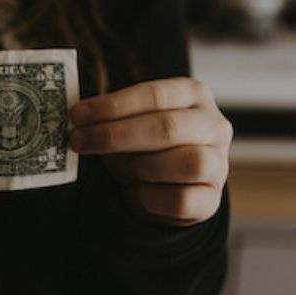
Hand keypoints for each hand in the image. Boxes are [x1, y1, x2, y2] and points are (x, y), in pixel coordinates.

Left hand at [69, 78, 231, 226]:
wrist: (165, 187)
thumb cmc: (142, 146)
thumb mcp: (128, 123)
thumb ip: (110, 117)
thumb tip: (77, 118)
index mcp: (193, 95)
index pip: (155, 94)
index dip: (113, 105)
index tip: (77, 115)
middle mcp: (213, 126)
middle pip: (168, 127)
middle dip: (115, 135)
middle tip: (79, 141)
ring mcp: (218, 164)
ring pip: (187, 163)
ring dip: (139, 166)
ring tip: (116, 169)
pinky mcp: (212, 200)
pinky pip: (182, 200)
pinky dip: (150, 198)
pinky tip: (135, 192)